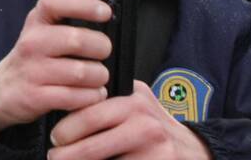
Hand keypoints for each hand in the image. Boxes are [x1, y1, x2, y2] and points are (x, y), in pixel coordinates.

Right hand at [0, 0, 111, 133]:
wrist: (3, 90)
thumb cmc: (35, 58)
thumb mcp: (43, 33)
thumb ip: (69, 25)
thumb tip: (107, 21)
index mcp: (36, 21)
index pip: (56, 2)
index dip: (83, 4)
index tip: (105, 12)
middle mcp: (32, 42)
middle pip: (77, 40)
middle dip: (101, 48)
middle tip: (103, 54)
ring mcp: (32, 70)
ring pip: (81, 72)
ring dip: (99, 77)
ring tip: (97, 78)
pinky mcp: (36, 96)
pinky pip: (76, 97)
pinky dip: (91, 97)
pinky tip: (90, 94)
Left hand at [48, 80, 210, 159]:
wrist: (196, 151)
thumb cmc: (156, 127)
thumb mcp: (137, 101)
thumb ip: (109, 97)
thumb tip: (67, 99)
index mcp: (133, 102)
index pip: (88, 116)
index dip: (65, 130)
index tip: (55, 138)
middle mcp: (144, 125)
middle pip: (91, 147)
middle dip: (66, 156)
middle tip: (54, 156)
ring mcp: (154, 151)